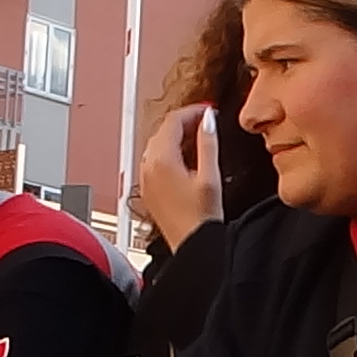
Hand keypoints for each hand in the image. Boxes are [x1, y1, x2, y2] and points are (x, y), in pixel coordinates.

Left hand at [138, 105, 223, 252]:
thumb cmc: (200, 218)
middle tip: (205, 122)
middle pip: (162, 130)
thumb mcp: (210, 175)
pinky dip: (169, 152)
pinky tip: (185, 158)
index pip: (172, 121)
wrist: (190, 245)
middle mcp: (148, 167)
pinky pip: (154, 161)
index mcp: (162, 160)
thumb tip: (207, 120)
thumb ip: (208, 143)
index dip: (192, 111)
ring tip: (198, 137)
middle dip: (184, 122)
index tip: (208, 111)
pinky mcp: (148, 189)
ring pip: (157, 145)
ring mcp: (145, 178)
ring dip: (175, 136)